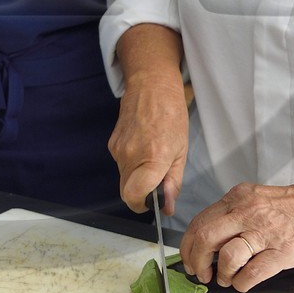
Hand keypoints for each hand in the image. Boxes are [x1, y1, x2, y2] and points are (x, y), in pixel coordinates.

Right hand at [107, 74, 188, 214]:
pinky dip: (132, 164)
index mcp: (152, 158)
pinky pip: (121, 164)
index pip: (134, 197)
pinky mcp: (112, 144)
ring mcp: (118, 149)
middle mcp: (130, 156)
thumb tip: (167, 206)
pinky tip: (143, 147)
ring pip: (124, 178)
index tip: (152, 203)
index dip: (143, 206)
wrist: (150, 86)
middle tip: (157, 181)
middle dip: (141, 194)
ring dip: (137, 177)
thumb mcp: (181, 151)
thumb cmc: (171, 114)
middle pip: (127, 192)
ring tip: (152, 157)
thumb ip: (173, 181)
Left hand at [177, 177, 293, 291]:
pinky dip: (241, 282)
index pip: (200, 221)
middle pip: (205, 237)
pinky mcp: (282, 252)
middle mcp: (247, 212)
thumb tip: (211, 237)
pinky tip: (242, 283)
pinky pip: (252, 273)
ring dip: (221, 274)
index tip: (189, 258)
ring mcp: (264, 232)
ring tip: (225, 279)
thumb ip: (234, 213)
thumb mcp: (257, 198)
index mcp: (238, 198)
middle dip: (196, 261)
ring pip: (226, 256)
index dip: (189, 244)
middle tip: (200, 273)